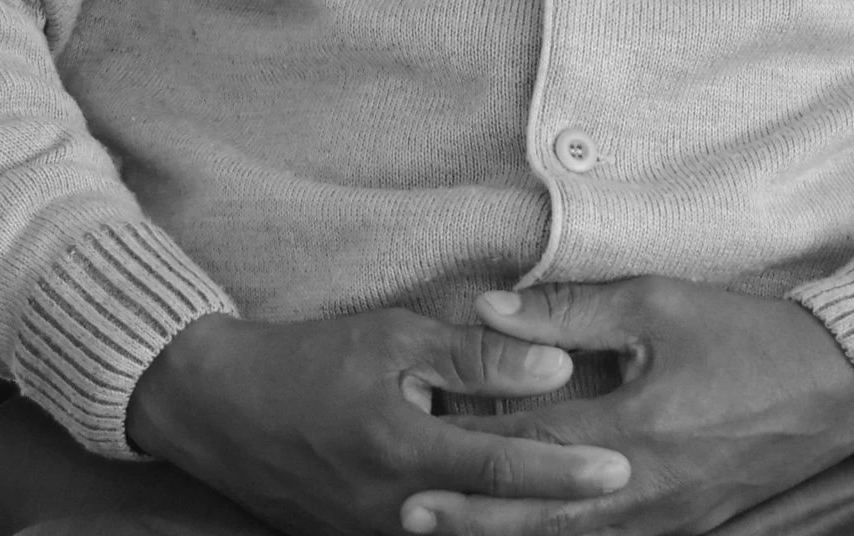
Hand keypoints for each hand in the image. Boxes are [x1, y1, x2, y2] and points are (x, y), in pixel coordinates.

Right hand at [123, 309, 631, 535]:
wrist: (223, 411)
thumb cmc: (310, 362)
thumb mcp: (391, 338)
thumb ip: (473, 353)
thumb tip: (555, 365)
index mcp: (406, 452)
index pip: (506, 465)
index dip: (568, 468)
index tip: (624, 464)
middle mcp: (401, 511)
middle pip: (499, 518)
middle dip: (565, 511)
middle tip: (631, 493)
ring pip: (475, 534)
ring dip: (529, 520)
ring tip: (589, 505)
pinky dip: (486, 524)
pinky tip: (521, 510)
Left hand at [398, 277, 853, 535]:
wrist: (833, 386)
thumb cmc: (742, 334)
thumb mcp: (656, 304)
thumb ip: (569, 312)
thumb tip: (488, 308)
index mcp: (636, 431)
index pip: (532, 448)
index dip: (472, 448)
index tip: (415, 442)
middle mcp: (646, 491)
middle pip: (541, 518)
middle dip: (473, 521)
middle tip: (407, 515)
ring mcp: (668, 520)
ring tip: (449, 533)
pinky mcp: (685, 527)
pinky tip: (530, 532)